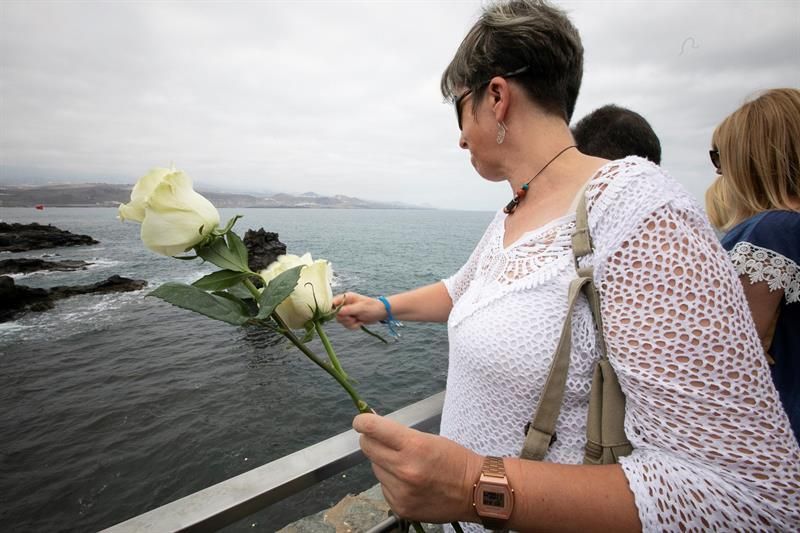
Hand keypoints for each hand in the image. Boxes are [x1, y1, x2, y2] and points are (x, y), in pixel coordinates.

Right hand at [332, 292, 386, 328]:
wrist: (381, 313)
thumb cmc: (372, 307)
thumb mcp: (360, 308)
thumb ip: (348, 310)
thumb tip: (336, 312)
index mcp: (346, 298)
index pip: (332, 302)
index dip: (331, 310)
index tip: (338, 315)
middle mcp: (345, 305)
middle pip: (336, 314)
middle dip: (345, 319)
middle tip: (353, 318)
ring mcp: (347, 312)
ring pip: (341, 321)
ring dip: (350, 323)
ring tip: (358, 319)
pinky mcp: (350, 319)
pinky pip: (346, 325)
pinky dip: (353, 326)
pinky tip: (360, 322)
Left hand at [353, 413, 482, 523]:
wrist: (475, 491)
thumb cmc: (454, 460)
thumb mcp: (429, 439)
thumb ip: (399, 435)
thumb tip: (372, 427)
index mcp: (414, 446)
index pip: (373, 429)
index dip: (362, 422)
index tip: (360, 421)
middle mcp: (404, 469)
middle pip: (367, 447)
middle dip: (371, 440)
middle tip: (383, 441)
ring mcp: (401, 491)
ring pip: (375, 468)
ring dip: (384, 463)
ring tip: (406, 466)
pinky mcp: (401, 507)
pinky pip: (384, 487)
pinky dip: (391, 482)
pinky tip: (409, 482)